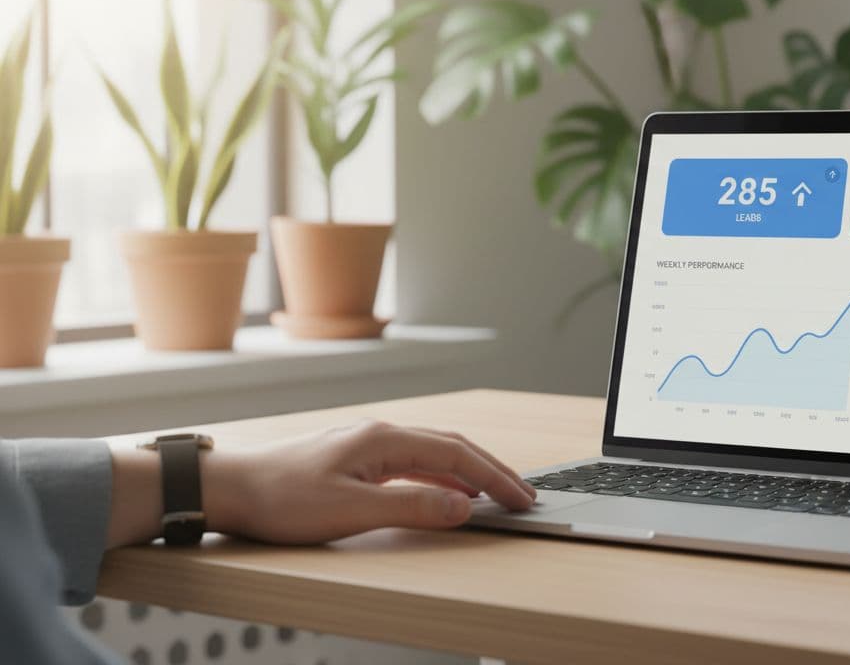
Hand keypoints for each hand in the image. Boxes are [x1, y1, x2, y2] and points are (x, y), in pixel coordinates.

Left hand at [201, 421, 537, 543]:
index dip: (495, 478)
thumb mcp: (350, 511)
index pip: (457, 456)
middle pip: (453, 448)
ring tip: (497, 494)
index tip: (522, 499)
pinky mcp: (357, 460)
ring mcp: (369, 445)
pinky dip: (443, 478)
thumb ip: (410, 508)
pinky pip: (415, 464)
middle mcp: (381, 435)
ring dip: (470, 473)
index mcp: (385, 440)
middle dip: (493, 471)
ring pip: (435, 454)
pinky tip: (447, 494)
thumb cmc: (280, 498)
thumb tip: (463, 507)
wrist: (228, 488)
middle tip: (524, 495)